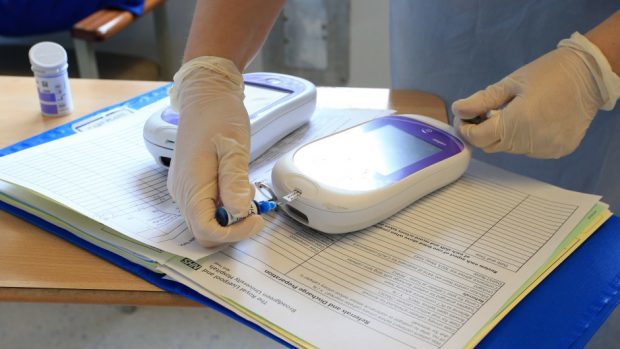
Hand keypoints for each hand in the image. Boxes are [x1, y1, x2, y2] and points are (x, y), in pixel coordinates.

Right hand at [167, 57, 262, 246]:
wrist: (206, 95)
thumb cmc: (219, 115)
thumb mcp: (234, 147)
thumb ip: (234, 181)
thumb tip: (239, 211)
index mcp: (190, 185)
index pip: (206, 230)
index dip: (233, 234)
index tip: (256, 220)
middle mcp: (182, 192)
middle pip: (205, 232)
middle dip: (233, 228)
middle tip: (255, 209)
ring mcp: (185, 189)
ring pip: (207, 221)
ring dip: (231, 216)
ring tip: (246, 189)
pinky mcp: (192, 184)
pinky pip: (207, 207)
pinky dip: (226, 205)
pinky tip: (237, 185)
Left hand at [452, 33, 611, 158]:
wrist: (591, 75)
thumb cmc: (549, 73)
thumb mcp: (511, 83)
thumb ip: (482, 100)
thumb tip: (459, 110)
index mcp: (516, 124)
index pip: (477, 138)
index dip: (465, 128)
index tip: (464, 116)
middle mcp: (529, 143)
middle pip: (492, 146)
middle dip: (482, 131)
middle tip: (485, 112)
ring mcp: (545, 150)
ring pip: (510, 149)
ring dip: (504, 135)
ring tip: (514, 112)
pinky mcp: (557, 151)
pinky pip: (530, 149)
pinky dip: (524, 138)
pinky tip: (532, 120)